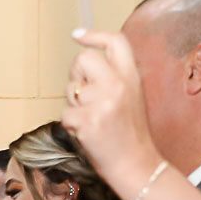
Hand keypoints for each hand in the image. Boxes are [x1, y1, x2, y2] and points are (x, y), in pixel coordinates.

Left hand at [64, 31, 160, 195]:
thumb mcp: (132, 97)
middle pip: (83, 60)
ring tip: (91, 120)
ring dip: (74, 104)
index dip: (95, 35)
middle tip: (82, 95)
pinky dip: (71, 125)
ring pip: (70, 90)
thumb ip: (114, 79)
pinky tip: (87, 133)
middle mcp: (118, 84)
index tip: (78, 35)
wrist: (135, 164)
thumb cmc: (129, 134)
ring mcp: (102, 101)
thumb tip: (85, 68)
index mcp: (131, 76)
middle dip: (76, 75)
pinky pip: (66, 114)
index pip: (115, 42)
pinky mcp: (87, 120)